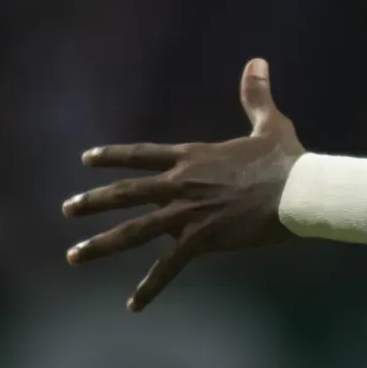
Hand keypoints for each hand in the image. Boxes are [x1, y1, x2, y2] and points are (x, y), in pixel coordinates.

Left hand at [62, 59, 307, 310]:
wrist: (300, 191)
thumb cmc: (288, 159)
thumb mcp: (270, 124)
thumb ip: (256, 96)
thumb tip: (257, 61)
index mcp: (194, 158)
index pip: (143, 154)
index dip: (113, 155)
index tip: (86, 159)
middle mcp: (181, 184)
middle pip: (126, 193)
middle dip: (93, 202)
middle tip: (67, 210)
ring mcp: (187, 213)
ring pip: (133, 230)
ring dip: (101, 244)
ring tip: (73, 256)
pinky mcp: (201, 239)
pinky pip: (168, 267)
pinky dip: (150, 287)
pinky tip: (133, 306)